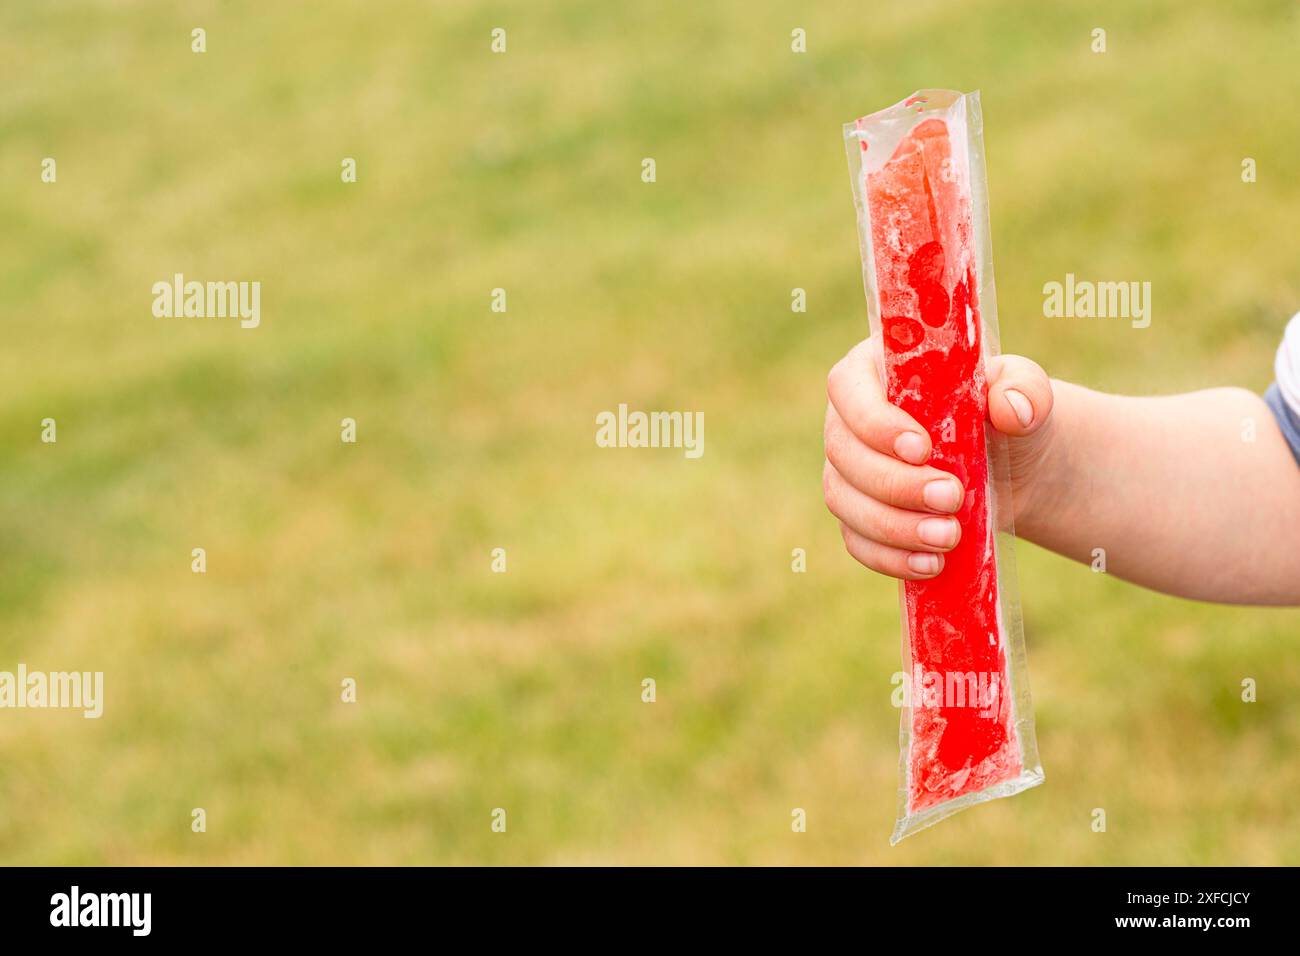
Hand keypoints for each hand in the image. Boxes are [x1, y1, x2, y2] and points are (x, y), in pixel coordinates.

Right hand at [823, 336, 1054, 579]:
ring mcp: (847, 471)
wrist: (1013, 467)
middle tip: (951, 497)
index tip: (921, 449)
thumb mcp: (1025, 392)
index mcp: (875, 370)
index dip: (874, 421)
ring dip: (892, 525)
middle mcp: (848, 420)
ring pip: (843, 500)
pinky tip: (930, 564)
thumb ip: (1025, 389)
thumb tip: (1012, 408)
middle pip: (842, 451)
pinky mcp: (857, 515)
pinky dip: (889, 557)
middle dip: (894, 482)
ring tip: (949, 536)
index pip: (848, 389)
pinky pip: (856, 539)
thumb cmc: (1007, 415)